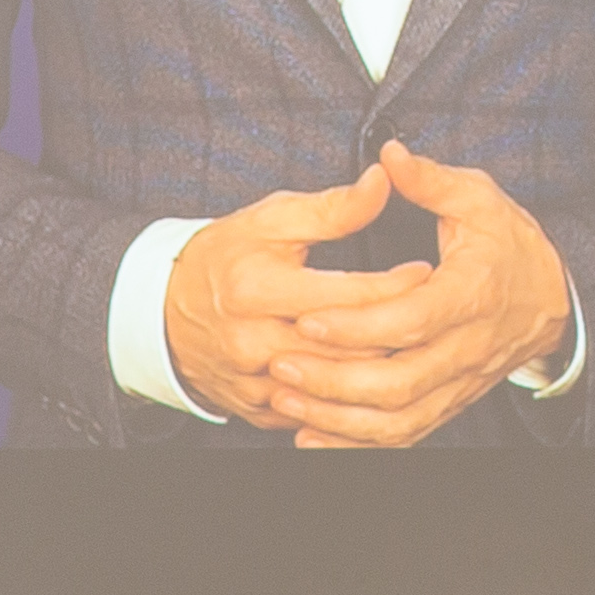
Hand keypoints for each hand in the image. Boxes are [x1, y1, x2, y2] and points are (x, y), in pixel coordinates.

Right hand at [163, 166, 400, 428]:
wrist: (164, 312)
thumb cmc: (223, 257)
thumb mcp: (271, 219)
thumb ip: (331, 207)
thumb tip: (380, 182)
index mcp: (257, 290)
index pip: (344, 295)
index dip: (394, 285)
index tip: (426, 273)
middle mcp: (254, 343)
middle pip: (347, 349)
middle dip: (395, 332)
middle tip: (430, 312)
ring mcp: (256, 383)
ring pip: (337, 386)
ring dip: (378, 367)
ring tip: (410, 342)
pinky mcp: (258, 410)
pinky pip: (316, 412)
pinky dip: (347, 396)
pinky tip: (374, 375)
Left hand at [258, 144, 578, 447]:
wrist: (554, 297)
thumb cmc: (510, 242)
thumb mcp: (479, 198)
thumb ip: (430, 180)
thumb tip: (389, 155)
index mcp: (472, 294)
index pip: (410, 320)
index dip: (356, 326)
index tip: (306, 318)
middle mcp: (467, 348)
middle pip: (399, 382)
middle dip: (335, 379)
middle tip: (280, 364)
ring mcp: (459, 382)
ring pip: (398, 419)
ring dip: (339, 418)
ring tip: (287, 400)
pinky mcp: (450, 403)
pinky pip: (404, 436)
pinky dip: (357, 443)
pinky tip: (313, 438)